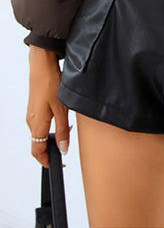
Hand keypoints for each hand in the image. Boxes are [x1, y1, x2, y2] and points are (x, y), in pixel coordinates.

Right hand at [27, 45, 70, 167]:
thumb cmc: (50, 83)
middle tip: (66, 146)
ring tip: (67, 128)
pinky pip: (40, 124)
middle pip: (38, 144)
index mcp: (36, 125)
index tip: (57, 164)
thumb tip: (63, 148)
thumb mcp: (61, 109)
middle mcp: (31, 122)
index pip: (37, 151)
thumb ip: (62, 130)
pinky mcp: (34, 108)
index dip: (46, 161)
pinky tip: (61, 117)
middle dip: (52, 148)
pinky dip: (51, 126)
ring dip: (53, 136)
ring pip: (40, 133)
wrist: (42, 65)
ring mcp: (31, 114)